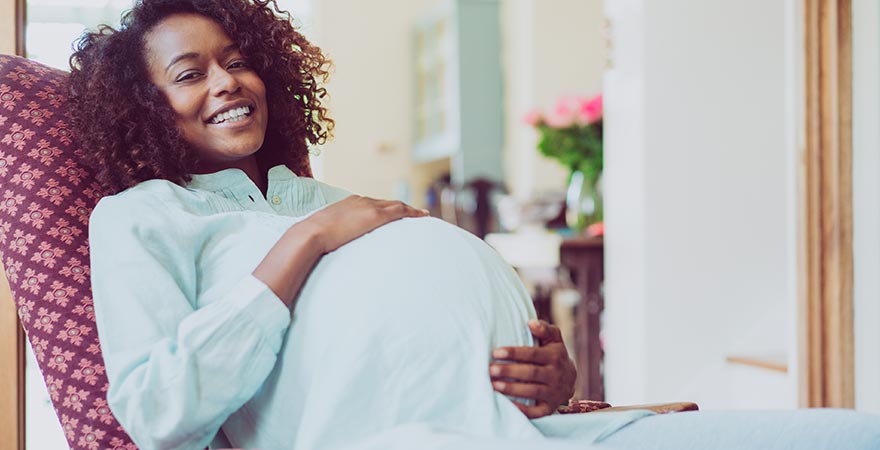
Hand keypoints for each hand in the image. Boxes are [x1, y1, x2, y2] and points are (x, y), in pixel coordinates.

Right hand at [300, 195, 428, 252]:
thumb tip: (330, 250)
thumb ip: (332, 238)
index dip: (386, 208)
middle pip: (387, 203)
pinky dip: (413, 212)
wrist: (310, 234)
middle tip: (415, 214)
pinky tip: (424, 216)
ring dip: (410, 210)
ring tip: (423, 215)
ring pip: (396, 205)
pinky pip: (400, 211)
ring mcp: (368, 206)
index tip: (394, 214)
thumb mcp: (324, 235)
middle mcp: (360, 201)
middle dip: (401, 208)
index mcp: (348, 203)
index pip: (372, 204)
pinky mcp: (374, 215)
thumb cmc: (311, 239)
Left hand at [489, 320, 576, 418]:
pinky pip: (536, 411)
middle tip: (490, 370)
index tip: (496, 352)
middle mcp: (555, 374)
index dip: (514, 353)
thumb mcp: (554, 339)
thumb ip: (545, 329)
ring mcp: (553, 392)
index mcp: (554, 356)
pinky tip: (507, 405)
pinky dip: (522, 410)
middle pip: (531, 373)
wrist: (570, 379)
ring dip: (512, 389)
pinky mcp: (549, 407)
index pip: (532, 354)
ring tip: (494, 386)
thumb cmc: (554, 354)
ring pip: (532, 391)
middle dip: (509, 372)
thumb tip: (530, 323)